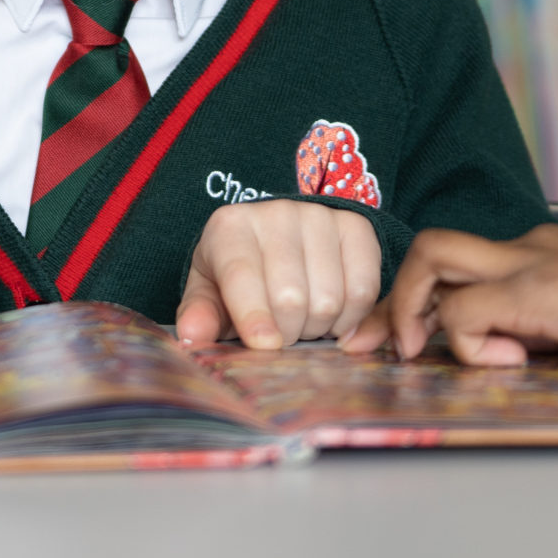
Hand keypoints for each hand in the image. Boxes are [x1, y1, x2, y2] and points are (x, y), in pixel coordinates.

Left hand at [174, 201, 381, 350]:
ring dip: (319, 327)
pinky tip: (333, 316)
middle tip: (281, 335)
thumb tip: (192, 335)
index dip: (254, 316)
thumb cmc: (238, 278)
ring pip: (331, 298)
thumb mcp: (211, 295)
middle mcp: (276, 212)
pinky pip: (364, 290)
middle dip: (287, 333)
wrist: (278, 243)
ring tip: (303, 321)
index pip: (243, 275)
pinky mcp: (356, 226)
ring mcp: (319, 215)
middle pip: (291, 296)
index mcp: (229, 227)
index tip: (264, 346)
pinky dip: (352, 317)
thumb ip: (200, 316)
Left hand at [340, 224, 557, 369]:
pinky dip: (469, 346)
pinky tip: (508, 364)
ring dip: (408, 311)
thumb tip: (544, 337)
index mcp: (554, 249)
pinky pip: (466, 314)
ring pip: (432, 259)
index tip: (405, 339)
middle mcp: (534, 245)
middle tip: (370, 347)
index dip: (431, 298)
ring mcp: (532, 263)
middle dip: (391, 298)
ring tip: (414, 354)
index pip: (472, 261)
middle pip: (435, 247)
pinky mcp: (536, 292)